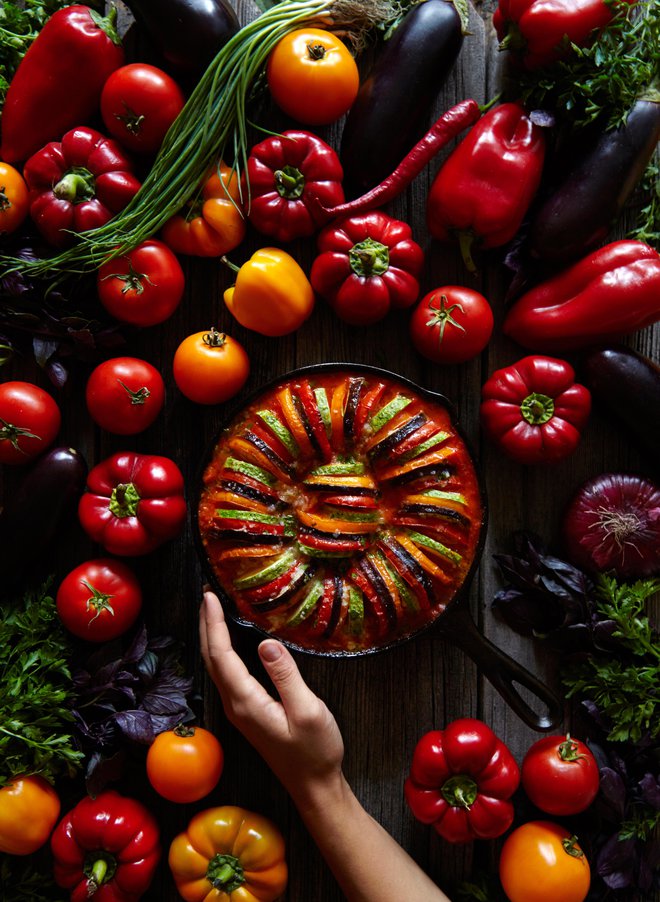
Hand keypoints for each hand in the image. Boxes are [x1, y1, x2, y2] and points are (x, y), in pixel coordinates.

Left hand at [199, 589, 344, 803]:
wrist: (315, 787)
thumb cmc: (315, 751)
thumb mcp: (307, 710)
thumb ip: (285, 676)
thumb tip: (266, 643)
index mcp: (246, 702)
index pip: (222, 655)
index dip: (213, 623)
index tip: (209, 596)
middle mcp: (236, 705)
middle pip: (211, 659)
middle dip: (205, 624)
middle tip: (205, 594)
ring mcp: (240, 709)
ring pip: (216, 666)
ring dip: (211, 636)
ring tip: (211, 610)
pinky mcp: (248, 711)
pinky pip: (227, 674)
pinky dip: (222, 651)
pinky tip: (228, 641)